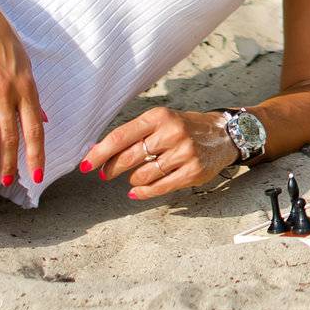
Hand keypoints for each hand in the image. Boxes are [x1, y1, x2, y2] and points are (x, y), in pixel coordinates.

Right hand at [0, 0, 45, 185]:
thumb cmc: (0, 36)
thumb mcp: (24, 62)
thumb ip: (32, 94)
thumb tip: (43, 120)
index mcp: (26, 84)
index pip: (34, 128)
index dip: (36, 155)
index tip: (36, 175)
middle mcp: (6, 91)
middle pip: (10, 137)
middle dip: (11, 163)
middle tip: (8, 181)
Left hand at [84, 108, 240, 199]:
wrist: (224, 135)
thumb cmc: (185, 128)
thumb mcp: (162, 121)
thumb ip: (135, 133)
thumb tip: (98, 151)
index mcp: (160, 117)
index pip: (121, 137)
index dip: (99, 153)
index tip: (85, 165)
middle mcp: (172, 132)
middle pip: (129, 157)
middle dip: (111, 169)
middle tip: (105, 174)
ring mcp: (184, 153)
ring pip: (143, 175)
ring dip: (133, 179)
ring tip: (134, 177)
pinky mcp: (193, 172)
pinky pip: (159, 187)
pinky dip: (143, 192)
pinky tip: (136, 192)